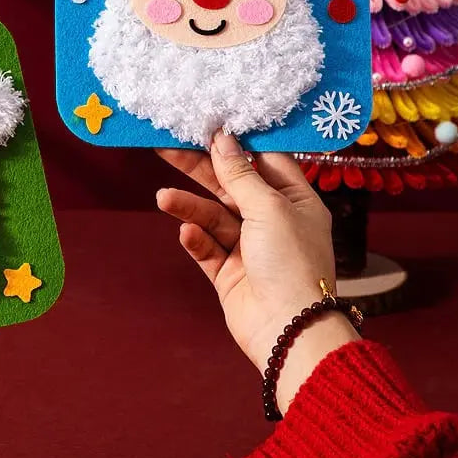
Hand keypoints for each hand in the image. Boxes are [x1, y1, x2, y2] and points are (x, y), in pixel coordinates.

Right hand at [156, 130, 358, 412]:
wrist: (288, 331)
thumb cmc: (291, 264)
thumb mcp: (269, 208)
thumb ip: (241, 174)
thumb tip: (223, 137)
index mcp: (294, 201)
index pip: (264, 161)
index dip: (236, 143)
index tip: (207, 125)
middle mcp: (272, 221)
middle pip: (230, 185)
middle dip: (199, 168)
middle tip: (166, 147)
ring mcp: (248, 247)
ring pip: (212, 216)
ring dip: (189, 206)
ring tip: (163, 198)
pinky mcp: (228, 272)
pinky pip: (206, 247)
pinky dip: (196, 239)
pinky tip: (186, 233)